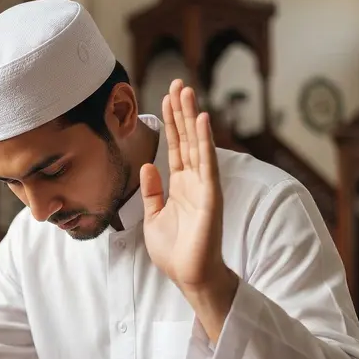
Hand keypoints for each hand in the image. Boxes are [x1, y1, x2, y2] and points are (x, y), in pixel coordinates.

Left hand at [140, 80, 228, 294]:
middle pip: (187, 138)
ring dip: (191, 117)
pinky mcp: (210, 195)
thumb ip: (152, 191)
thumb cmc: (175, 250)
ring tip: (187, 92)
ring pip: (196, 144)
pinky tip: (201, 120)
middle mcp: (194, 180)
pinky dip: (204, 141)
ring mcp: (204, 186)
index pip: (175, 146)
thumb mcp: (154, 217)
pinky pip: (206, 163)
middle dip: (181, 111)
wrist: (189, 275)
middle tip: (178, 83)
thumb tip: (148, 165)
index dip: (171, 122)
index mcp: (180, 185)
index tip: (166, 98)